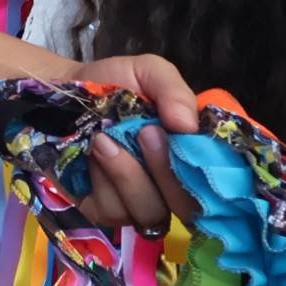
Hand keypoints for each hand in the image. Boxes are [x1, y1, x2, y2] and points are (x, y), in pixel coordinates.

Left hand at [70, 53, 201, 233]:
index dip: (213, 175)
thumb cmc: (114, 85)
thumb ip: (174, 92)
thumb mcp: (148, 73)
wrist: (62, 90)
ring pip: (151, 213)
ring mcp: (138, 203)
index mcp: (194, 158)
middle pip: (190, 209)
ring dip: (130, 176)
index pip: (223, 187)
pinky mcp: (103, 211)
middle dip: (168, 173)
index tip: (188, 142)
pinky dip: (104, 181)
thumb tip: (188, 127)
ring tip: (104, 139)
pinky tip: (90, 155)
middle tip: (146, 133)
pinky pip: (114, 211)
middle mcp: (173, 187)